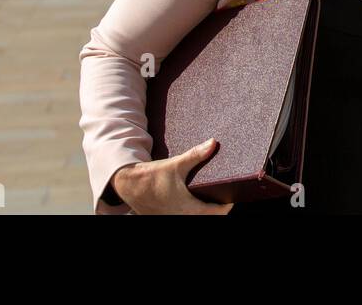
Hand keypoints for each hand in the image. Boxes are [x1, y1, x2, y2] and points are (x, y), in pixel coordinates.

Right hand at [110, 139, 233, 214]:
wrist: (129, 185)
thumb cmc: (153, 176)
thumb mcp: (175, 164)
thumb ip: (196, 155)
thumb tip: (213, 142)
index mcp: (186, 206)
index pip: (214, 213)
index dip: (225, 208)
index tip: (232, 199)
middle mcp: (180, 216)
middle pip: (205, 217)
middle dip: (215, 209)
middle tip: (223, 197)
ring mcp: (171, 218)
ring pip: (193, 218)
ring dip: (202, 211)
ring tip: (211, 201)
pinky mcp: (164, 218)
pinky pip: (182, 216)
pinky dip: (190, 212)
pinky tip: (193, 204)